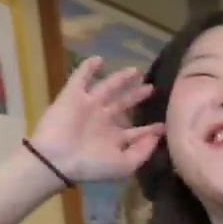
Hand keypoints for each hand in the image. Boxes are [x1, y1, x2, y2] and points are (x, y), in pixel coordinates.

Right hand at [27, 57, 164, 183]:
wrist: (57, 158)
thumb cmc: (92, 164)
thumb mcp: (125, 165)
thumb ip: (143, 151)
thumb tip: (157, 136)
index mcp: (114, 138)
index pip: (136, 132)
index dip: (150, 129)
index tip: (164, 125)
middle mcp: (103, 120)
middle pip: (124, 104)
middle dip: (137, 95)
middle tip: (151, 86)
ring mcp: (88, 106)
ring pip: (108, 87)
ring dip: (120, 78)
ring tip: (135, 70)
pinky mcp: (72, 96)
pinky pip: (80, 78)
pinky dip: (87, 68)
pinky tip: (98, 59)